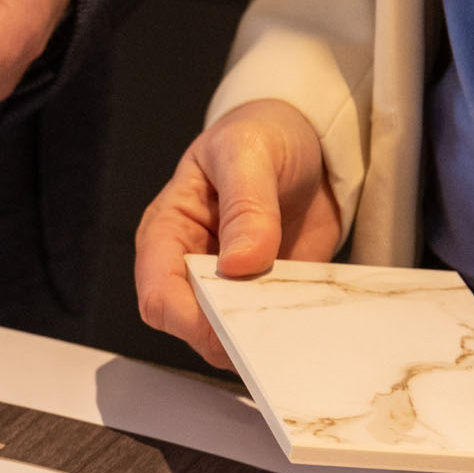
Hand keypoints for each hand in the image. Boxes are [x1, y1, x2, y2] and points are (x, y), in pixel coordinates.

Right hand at [133, 98, 338, 368]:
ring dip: (265, 336)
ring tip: (297, 320)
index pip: (159, 296)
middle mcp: (191, 267)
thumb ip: (246, 206)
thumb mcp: (247, 155)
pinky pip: (275, 326)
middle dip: (230, 336)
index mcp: (167, 233)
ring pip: (233, 336)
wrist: (307, 137)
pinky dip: (293, 327)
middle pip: (193, 327)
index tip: (232, 319)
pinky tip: (314, 317)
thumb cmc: (259, 136)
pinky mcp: (268, 293)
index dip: (190, 318)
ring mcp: (230, 286)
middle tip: (274, 325)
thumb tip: (239, 263)